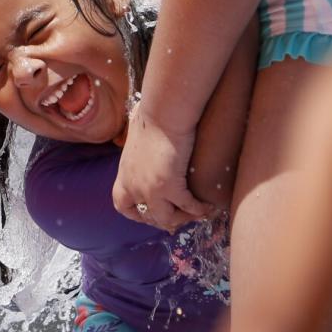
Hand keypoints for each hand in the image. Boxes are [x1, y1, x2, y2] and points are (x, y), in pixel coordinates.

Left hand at [112, 102, 211, 230]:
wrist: (162, 112)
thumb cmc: (151, 114)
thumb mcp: (135, 131)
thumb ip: (137, 135)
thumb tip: (139, 118)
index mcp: (124, 174)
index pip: (123, 206)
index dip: (137, 214)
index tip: (152, 213)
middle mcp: (134, 187)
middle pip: (148, 217)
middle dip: (166, 218)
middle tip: (182, 214)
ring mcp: (150, 190)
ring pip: (167, 219)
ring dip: (183, 218)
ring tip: (197, 212)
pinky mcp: (169, 187)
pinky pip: (188, 207)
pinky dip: (200, 209)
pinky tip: (208, 206)